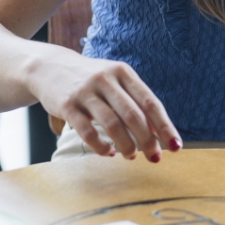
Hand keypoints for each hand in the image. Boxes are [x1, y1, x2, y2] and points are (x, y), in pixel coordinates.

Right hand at [25, 45, 180, 161]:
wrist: (49, 67)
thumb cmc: (92, 80)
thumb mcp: (116, 81)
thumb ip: (135, 101)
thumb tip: (157, 131)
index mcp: (124, 73)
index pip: (150, 103)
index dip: (164, 126)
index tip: (176, 145)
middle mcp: (107, 79)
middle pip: (133, 115)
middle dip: (148, 140)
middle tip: (154, 157)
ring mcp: (86, 91)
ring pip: (112, 124)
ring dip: (126, 145)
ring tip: (131, 156)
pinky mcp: (67, 104)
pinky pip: (86, 131)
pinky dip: (100, 146)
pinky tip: (108, 152)